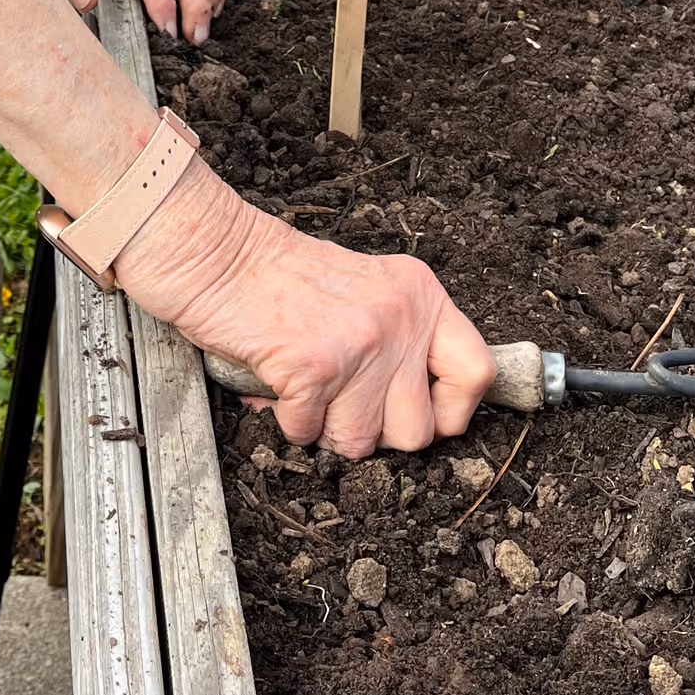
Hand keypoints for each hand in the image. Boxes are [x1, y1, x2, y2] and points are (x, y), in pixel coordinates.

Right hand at [114, 170, 494, 456]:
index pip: (476, 373)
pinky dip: (286, 420)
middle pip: (416, 431)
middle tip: (341, 400)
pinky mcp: (313, 368)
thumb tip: (425, 411)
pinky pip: (308, 434)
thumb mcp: (369, 289)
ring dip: (324, 427)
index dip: (452, 412)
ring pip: (359, 443)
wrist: (217, 251)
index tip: (422, 414)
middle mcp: (399, 318)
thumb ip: (404, 336)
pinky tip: (278, 383)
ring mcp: (359, 344)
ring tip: (306, 388)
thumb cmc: (281, 274)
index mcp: (420, 295)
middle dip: (374, 430)